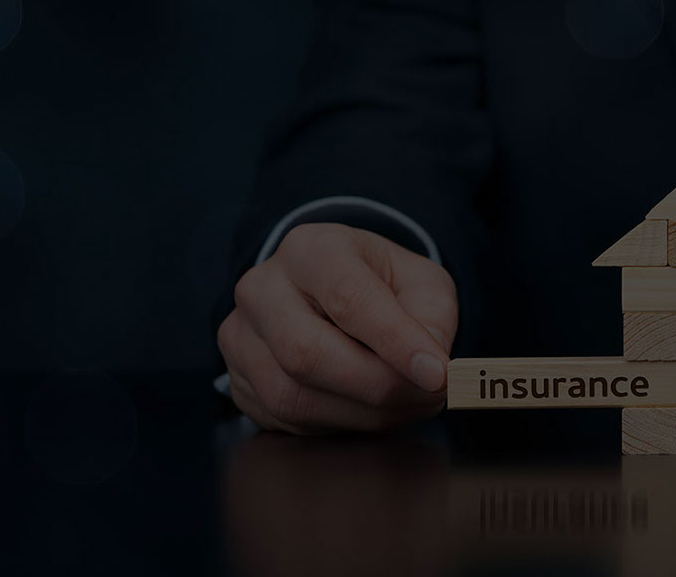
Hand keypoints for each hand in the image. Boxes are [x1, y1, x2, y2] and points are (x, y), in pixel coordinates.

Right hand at [219, 223, 456, 433]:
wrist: (328, 295)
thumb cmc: (379, 286)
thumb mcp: (420, 284)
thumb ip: (432, 321)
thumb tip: (430, 372)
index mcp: (310, 249)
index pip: (348, 297)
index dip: (395, 342)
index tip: (437, 374)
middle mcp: (261, 288)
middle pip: (306, 353)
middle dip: (378, 387)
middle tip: (429, 397)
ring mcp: (240, 337)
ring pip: (293, 397)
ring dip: (363, 415)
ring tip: (408, 404)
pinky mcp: (237, 380)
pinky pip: (286, 422)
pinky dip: (338, 426)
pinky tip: (369, 410)